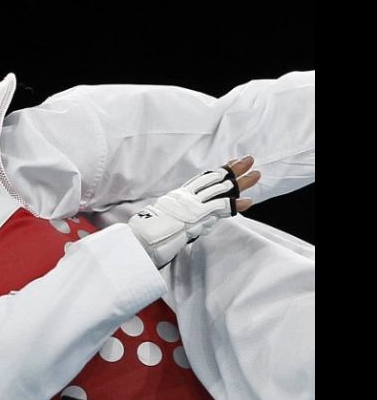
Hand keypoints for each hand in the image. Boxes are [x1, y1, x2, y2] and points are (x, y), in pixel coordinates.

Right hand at [128, 156, 260, 267]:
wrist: (142, 239)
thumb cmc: (151, 234)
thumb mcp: (168, 219)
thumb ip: (184, 216)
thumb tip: (201, 220)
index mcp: (179, 196)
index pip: (203, 179)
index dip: (219, 170)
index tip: (231, 162)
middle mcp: (187, 197)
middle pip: (214, 180)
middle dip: (234, 170)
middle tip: (249, 160)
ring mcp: (192, 205)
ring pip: (220, 190)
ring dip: (240, 183)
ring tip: (256, 175)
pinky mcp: (197, 217)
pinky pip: (220, 208)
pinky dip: (235, 205)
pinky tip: (248, 202)